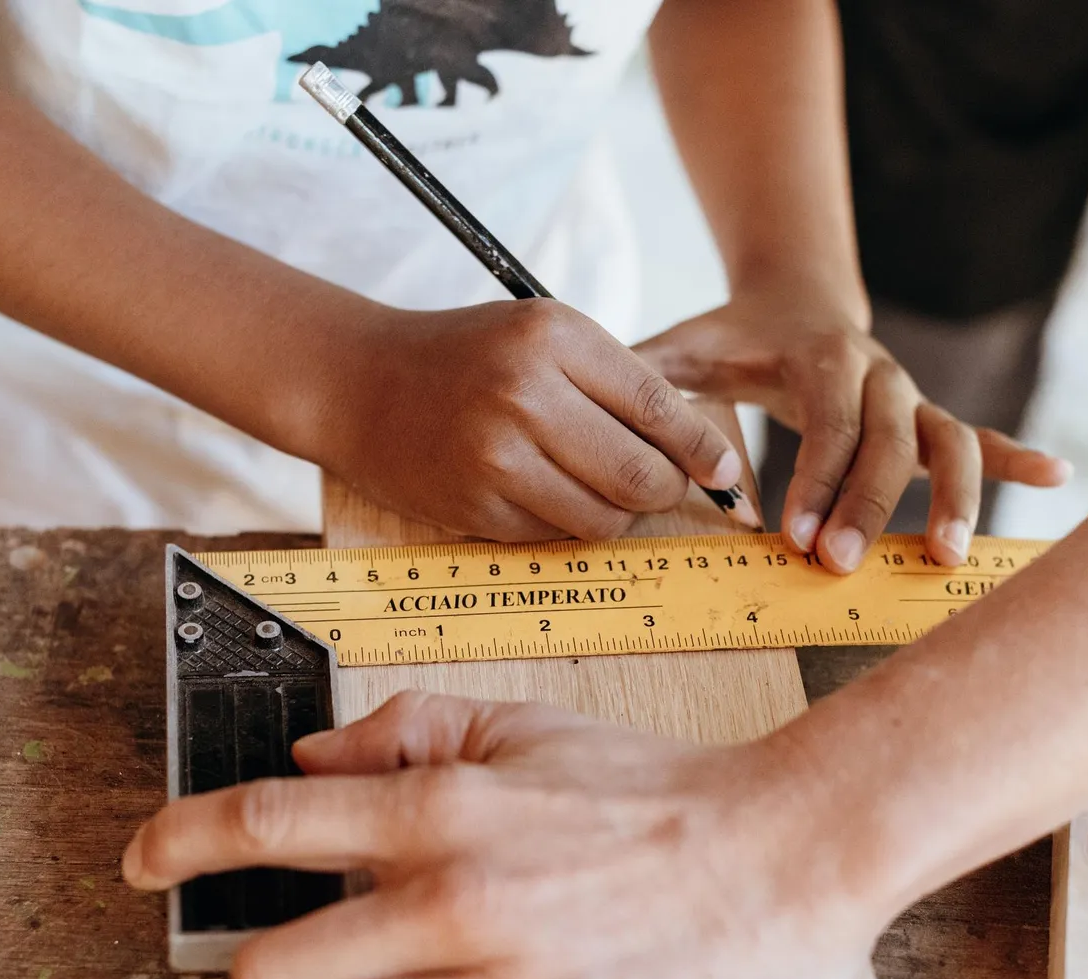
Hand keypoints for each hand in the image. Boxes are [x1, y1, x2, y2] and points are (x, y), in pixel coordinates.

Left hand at [122, 692, 883, 978]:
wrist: (796, 848)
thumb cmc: (662, 792)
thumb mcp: (532, 726)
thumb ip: (412, 730)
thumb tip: (311, 760)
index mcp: (444, 807)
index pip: (268, 824)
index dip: (180, 843)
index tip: (145, 862)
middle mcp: (459, 896)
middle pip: (273, 969)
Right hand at [313, 300, 745, 541]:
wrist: (360, 382)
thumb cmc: (467, 355)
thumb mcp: (542, 335)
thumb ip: (616, 382)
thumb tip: (699, 450)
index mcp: (554, 338)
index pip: (656, 406)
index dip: (703, 449)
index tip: (727, 472)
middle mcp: (525, 395)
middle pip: (639, 474)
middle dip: (664, 489)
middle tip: (659, 484)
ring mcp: (496, 456)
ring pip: (602, 518)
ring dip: (616, 513)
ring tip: (595, 486)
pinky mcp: (474, 506)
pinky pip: (553, 535)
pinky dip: (563, 524)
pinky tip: (540, 492)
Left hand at [635, 293, 1070, 571]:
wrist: (790, 297)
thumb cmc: (726, 337)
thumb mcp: (682, 348)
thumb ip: (647, 380)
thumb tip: (599, 409)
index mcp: (820, 356)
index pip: (829, 421)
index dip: (818, 477)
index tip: (793, 534)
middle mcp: (878, 373)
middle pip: (892, 441)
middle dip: (870, 507)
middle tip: (840, 566)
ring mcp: (910, 396)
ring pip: (949, 442)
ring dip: (957, 498)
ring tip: (949, 556)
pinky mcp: (928, 417)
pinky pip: (978, 438)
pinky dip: (1018, 457)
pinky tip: (1058, 476)